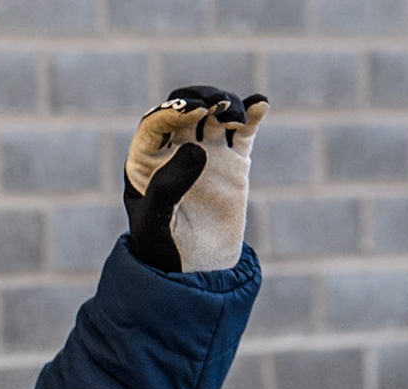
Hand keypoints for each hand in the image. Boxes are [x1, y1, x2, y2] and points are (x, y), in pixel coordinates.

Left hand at [123, 86, 267, 273]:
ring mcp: (205, 155)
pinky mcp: (233, 162)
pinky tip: (261, 105)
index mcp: (145, 163)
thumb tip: (197, 148)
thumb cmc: (164, 250)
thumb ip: (168, 186)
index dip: (172, 111)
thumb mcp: (156, 223)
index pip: (154, 124)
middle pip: (184, 109)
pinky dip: (252, 114)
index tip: (192, 111)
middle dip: (199, 98)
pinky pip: (243, 131)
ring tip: (236, 117)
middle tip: (215, 104)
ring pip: (214, 114)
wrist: (196, 271)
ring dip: (226, 104)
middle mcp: (174, 153)